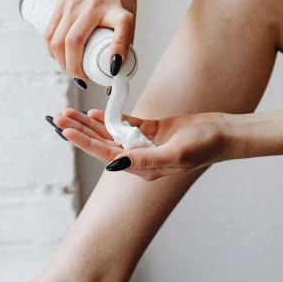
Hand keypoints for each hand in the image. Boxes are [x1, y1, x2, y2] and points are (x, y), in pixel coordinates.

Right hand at [44, 0, 139, 84]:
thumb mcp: (129, 21)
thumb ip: (123, 45)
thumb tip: (114, 72)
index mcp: (102, 10)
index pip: (83, 41)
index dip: (81, 64)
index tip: (89, 79)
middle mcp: (84, 6)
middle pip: (66, 43)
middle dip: (70, 67)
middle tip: (81, 78)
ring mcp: (69, 3)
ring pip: (54, 39)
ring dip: (59, 59)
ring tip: (71, 68)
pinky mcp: (60, 2)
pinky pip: (49, 30)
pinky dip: (51, 47)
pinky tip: (58, 55)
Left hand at [54, 108, 233, 181]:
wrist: (224, 134)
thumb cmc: (204, 145)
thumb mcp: (175, 153)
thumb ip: (145, 160)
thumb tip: (114, 163)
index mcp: (143, 168)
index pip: (106, 153)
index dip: (84, 141)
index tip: (66, 130)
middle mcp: (141, 158)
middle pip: (103, 143)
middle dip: (80, 130)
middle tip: (58, 118)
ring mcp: (145, 144)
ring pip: (111, 133)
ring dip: (90, 124)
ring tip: (69, 113)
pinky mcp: (152, 131)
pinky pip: (126, 125)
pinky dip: (111, 119)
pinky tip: (96, 113)